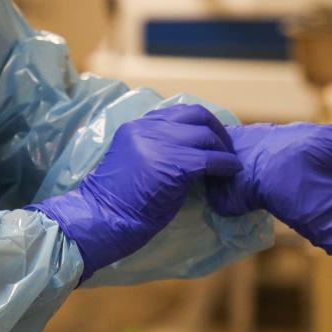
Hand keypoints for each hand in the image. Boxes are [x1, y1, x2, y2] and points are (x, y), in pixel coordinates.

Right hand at [29, 105, 241, 279]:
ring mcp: (160, 144)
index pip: (177, 112)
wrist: (100, 219)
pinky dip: (226, 164)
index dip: (199, 123)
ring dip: (224, 148)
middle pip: (196, 115)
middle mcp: (148, 128)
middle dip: (217, 129)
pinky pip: (211, 159)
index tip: (211, 137)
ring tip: (230, 162)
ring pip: (206, 135)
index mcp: (136, 126)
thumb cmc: (115, 202)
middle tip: (226, 147)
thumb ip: (156, 148)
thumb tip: (188, 151)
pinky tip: (230, 172)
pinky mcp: (174, 164)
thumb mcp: (133, 163)